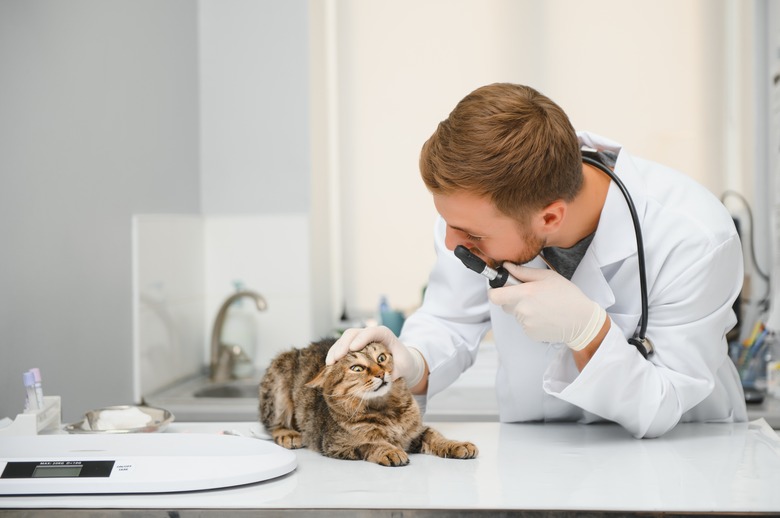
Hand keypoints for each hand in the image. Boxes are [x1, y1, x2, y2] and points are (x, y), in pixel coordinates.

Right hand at [325, 326, 425, 386]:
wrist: (402, 362)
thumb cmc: (403, 363)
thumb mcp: (404, 367)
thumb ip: (395, 371)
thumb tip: (383, 377)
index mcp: (384, 334)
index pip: (372, 331)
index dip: (362, 338)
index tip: (353, 348)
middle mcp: (370, 334)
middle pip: (353, 333)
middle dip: (343, 345)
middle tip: (337, 358)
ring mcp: (361, 339)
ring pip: (344, 339)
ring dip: (336, 350)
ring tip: (330, 363)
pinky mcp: (354, 346)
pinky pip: (342, 347)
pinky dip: (335, 354)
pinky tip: (331, 364)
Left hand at [488, 263, 606, 350]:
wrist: (582, 321)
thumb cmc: (567, 295)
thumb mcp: (547, 277)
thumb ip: (523, 272)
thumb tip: (506, 266)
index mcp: (524, 294)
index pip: (494, 296)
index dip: (495, 291)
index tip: (501, 288)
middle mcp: (522, 310)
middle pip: (505, 304)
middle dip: (513, 299)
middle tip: (532, 295)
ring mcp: (525, 324)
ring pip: (516, 314)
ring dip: (524, 310)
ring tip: (543, 306)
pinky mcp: (530, 334)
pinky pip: (524, 324)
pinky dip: (531, 321)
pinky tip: (545, 317)